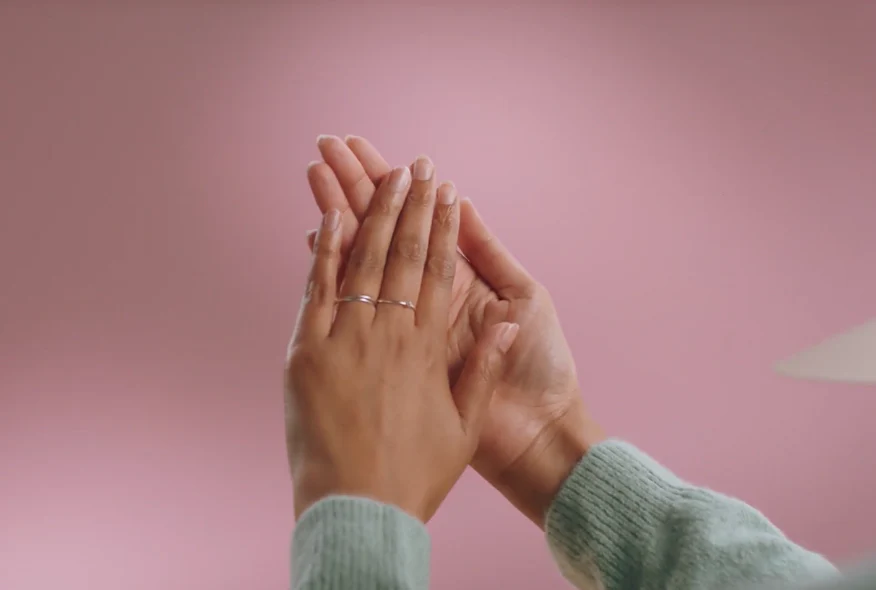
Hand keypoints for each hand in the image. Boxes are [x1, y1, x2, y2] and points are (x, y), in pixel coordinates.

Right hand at [305, 136, 603, 526]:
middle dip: (356, 184)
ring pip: (364, 255)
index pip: (415, 219)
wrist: (533, 431)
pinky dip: (334, 268)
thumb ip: (488, 252)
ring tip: (316, 172)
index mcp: (456, 276)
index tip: (366, 148)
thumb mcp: (522, 298)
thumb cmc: (539, 365)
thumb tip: (460, 201)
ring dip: (339, 211)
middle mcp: (423, 293)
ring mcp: (402, 320)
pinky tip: (316, 234)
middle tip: (328, 145)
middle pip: (382, 228)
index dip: (390, 183)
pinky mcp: (390, 350)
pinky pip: (355, 302)